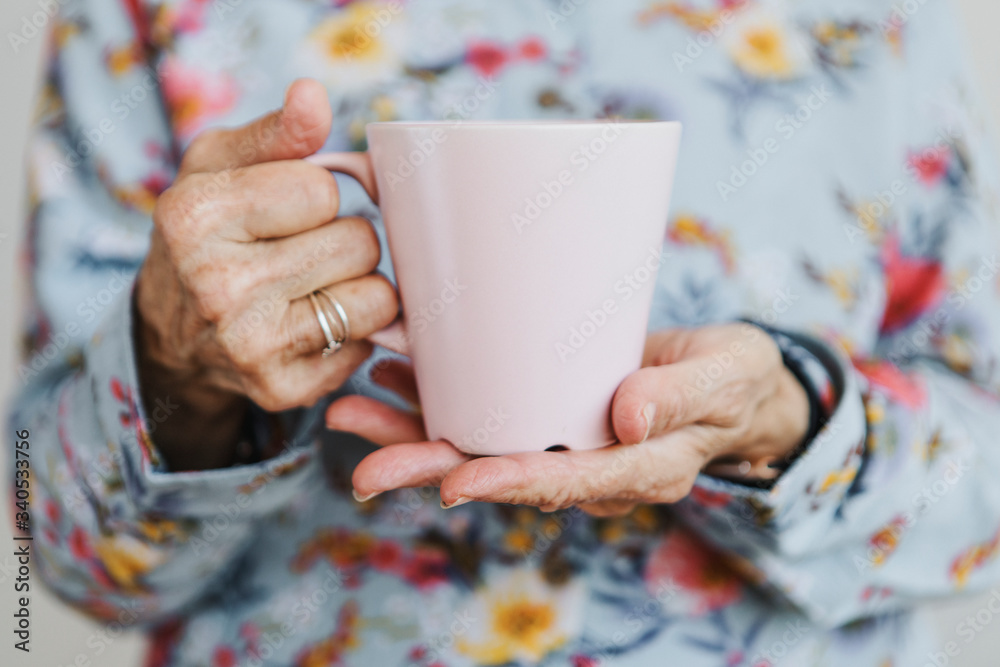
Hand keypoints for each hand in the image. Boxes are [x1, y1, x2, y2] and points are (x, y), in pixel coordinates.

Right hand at [136, 79, 397, 470]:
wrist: (174, 335)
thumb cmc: (207, 235)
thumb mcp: (219, 167)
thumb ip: (275, 132)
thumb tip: (313, 95)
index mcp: (196, 217)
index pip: (323, 190)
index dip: (316, 197)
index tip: (284, 212)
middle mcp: (218, 286)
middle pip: (359, 243)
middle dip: (344, 240)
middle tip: (303, 251)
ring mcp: (251, 345)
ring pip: (377, 296)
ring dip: (358, 286)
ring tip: (314, 286)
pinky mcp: (283, 389)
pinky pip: (368, 344)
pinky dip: (352, 331)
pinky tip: (310, 324)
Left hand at [326, 323, 809, 515]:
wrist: (731, 383)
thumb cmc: (737, 383)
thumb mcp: (727, 381)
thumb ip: (681, 397)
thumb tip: (626, 416)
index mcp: (635, 467)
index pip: (566, 480)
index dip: (508, 482)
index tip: (454, 483)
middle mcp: (588, 464)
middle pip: (499, 473)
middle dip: (429, 471)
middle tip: (363, 472)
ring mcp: (562, 439)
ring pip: (478, 446)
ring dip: (412, 433)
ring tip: (349, 412)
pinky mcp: (547, 409)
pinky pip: (486, 411)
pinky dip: (437, 394)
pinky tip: (392, 371)